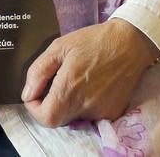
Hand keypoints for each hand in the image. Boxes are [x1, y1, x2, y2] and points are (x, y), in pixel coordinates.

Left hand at [22, 18, 159, 126]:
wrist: (132, 41)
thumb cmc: (95, 40)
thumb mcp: (61, 46)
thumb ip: (38, 71)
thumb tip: (27, 93)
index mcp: (70, 89)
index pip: (45, 117)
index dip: (35, 108)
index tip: (38, 92)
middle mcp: (85, 105)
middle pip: (59, 119)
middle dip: (52, 105)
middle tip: (58, 83)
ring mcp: (101, 111)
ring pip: (75, 117)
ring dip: (71, 104)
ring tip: (80, 80)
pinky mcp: (113, 111)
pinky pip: (92, 115)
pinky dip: (88, 104)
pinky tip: (94, 85)